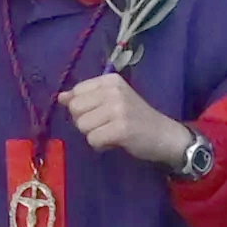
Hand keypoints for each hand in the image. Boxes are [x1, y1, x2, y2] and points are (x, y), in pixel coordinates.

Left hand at [62, 69, 196, 168]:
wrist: (165, 135)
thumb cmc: (136, 118)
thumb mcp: (112, 101)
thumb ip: (87, 97)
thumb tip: (61, 97)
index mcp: (110, 80)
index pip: (77, 92)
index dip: (84, 108)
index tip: (102, 113)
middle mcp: (114, 90)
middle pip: (75, 109)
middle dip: (86, 123)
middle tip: (106, 125)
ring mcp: (118, 109)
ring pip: (82, 126)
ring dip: (94, 135)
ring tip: (112, 133)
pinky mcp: (121, 129)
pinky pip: (93, 140)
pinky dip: (101, 145)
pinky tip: (116, 141)